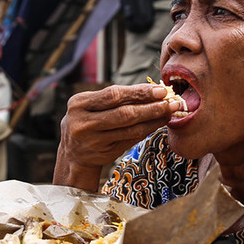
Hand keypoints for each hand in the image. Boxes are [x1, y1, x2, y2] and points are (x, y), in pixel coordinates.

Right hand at [54, 83, 180, 188]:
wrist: (72, 152)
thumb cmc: (87, 120)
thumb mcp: (91, 104)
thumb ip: (116, 97)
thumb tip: (152, 89)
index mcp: (79, 104)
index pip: (114, 95)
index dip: (139, 93)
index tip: (160, 90)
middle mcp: (83, 123)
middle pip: (124, 114)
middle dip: (151, 107)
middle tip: (170, 102)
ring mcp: (93, 141)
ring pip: (130, 129)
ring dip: (153, 120)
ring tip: (168, 113)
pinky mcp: (104, 154)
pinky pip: (130, 140)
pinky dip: (146, 131)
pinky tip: (157, 124)